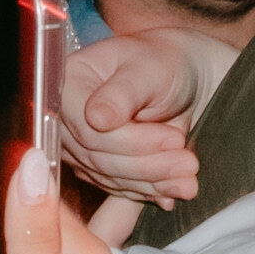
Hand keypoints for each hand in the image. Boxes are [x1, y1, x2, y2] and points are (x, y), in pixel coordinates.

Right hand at [54, 32, 210, 210]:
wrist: (179, 78)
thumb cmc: (163, 62)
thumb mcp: (149, 68)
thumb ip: (123, 92)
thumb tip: (96, 118)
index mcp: (67, 83)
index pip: (89, 129)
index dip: (132, 141)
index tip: (174, 139)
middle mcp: (65, 117)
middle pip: (98, 157)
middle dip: (149, 165)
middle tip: (189, 163)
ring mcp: (76, 146)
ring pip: (110, 177)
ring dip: (153, 182)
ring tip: (189, 179)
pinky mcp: (94, 167)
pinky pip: (118, 188)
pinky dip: (150, 191)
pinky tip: (175, 189)